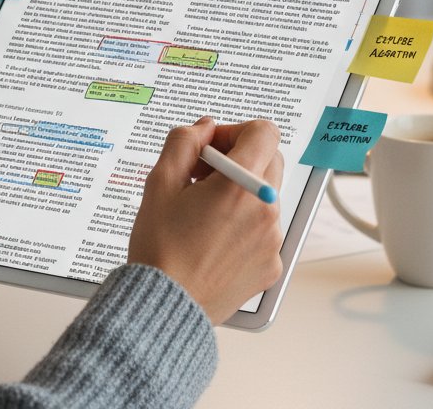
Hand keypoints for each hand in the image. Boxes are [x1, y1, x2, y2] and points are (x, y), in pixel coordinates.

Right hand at [127, 117, 283, 323]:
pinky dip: (243, 221)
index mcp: (241, 187)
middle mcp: (266, 212)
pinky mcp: (271, 265)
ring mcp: (272, 241)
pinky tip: (210, 235)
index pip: (264, 133)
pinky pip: (264, 227)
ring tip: (201, 208)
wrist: (166, 305)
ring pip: (266, 194)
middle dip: (237, 157)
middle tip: (201, 174)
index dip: (234, 130)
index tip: (210, 147)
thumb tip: (204, 128)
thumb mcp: (159, 182)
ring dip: (240, 189)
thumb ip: (183, 142)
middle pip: (269, 160)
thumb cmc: (160, 247)